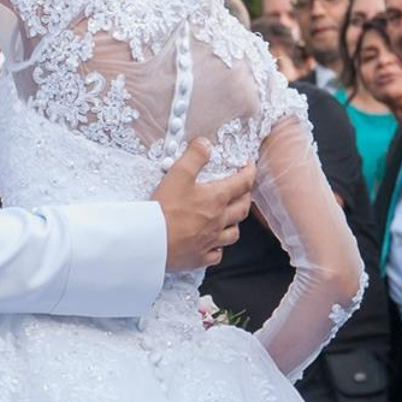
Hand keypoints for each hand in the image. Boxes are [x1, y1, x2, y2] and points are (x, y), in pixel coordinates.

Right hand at [153, 138, 255, 271]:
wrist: (151, 240)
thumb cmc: (165, 209)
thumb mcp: (179, 174)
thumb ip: (195, 156)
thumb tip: (206, 144)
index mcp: (216, 199)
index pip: (242, 183)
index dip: (249, 172)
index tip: (249, 165)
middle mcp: (218, 221)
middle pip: (242, 208)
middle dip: (245, 196)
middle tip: (242, 189)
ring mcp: (210, 241)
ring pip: (233, 234)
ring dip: (235, 223)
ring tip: (230, 217)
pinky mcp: (199, 257)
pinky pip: (216, 254)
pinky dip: (218, 248)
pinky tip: (213, 244)